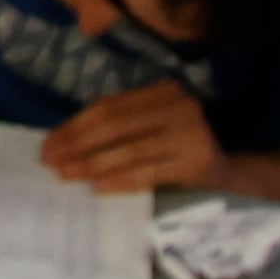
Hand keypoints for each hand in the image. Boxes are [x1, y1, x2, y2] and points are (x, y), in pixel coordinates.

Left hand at [42, 81, 221, 197]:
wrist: (230, 177)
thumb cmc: (180, 151)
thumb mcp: (153, 127)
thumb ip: (120, 126)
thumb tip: (62, 140)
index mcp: (164, 91)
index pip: (110, 107)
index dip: (74, 125)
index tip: (49, 144)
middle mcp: (180, 105)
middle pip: (115, 125)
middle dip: (77, 144)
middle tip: (49, 161)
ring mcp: (191, 133)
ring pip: (128, 150)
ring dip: (91, 164)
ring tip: (65, 175)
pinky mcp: (196, 162)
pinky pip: (147, 173)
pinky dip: (118, 180)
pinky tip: (97, 187)